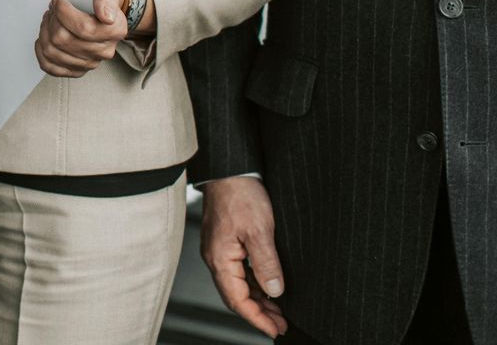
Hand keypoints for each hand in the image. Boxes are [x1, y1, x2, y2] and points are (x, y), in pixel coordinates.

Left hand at [34, 0, 134, 76]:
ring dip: (44, 32)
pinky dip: (40, 52)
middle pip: (63, 39)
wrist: (99, 11)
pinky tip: (44, 37)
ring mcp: (90, 63)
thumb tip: (106, 16)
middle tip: (52, 8)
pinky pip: (50, 66)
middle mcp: (104, 51)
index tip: (58, 0)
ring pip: (53, 52)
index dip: (63, 13)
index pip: (83, 28)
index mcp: (115, 31)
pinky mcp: (76, 70)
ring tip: (49, 19)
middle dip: (52, 20)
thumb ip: (105, 0)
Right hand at [200, 175, 286, 337]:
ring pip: (238, 284)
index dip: (257, 319)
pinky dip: (253, 283)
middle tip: (281, 324)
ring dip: (257, 299)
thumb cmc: (239, 194)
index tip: (275, 329)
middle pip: (236, 296)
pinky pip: (238, 271)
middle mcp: (215, 256)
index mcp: (220, 258)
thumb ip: (266, 263)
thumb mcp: (259, 230)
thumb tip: (274, 291)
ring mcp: (219, 249)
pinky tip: (267, 285)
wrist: (230, 169)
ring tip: (278, 310)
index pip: (237, 300)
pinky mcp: (225, 241)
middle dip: (259, 313)